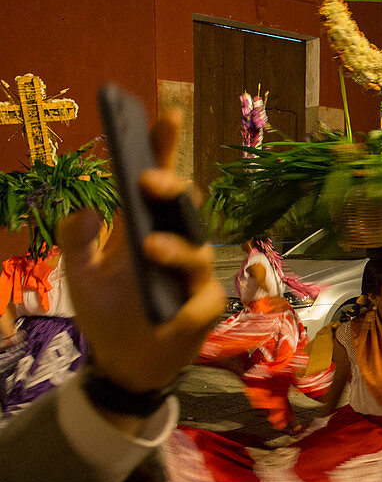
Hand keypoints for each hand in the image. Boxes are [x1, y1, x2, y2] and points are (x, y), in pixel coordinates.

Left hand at [57, 109, 225, 394]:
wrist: (122, 364)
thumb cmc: (108, 312)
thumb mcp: (78, 273)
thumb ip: (76, 239)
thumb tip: (88, 208)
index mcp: (145, 226)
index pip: (157, 181)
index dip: (164, 148)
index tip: (166, 116)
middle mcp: (175, 243)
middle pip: (185, 205)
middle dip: (171, 186)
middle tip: (148, 180)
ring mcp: (193, 275)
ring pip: (197, 248)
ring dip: (174, 245)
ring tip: (148, 247)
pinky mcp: (204, 309)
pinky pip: (202, 300)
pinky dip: (185, 305)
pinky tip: (170, 311)